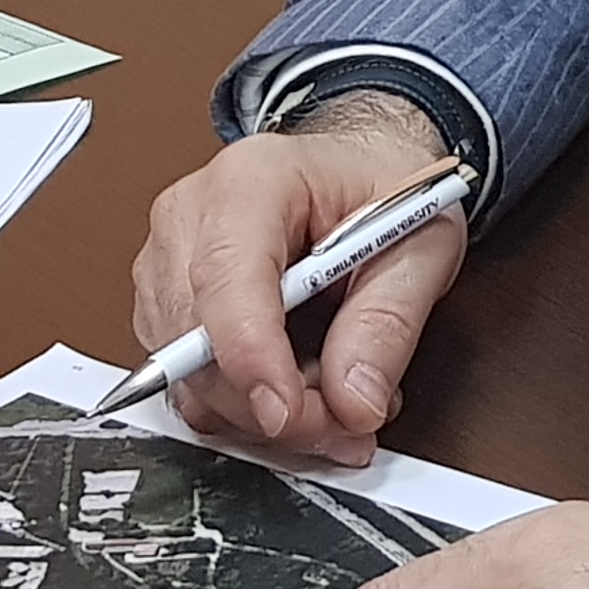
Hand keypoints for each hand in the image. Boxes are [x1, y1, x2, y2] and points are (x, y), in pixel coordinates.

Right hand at [131, 93, 464, 466]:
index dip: (251, 354)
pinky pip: (190, 384)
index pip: (227, 275)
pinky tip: (297, 388)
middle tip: (349, 422)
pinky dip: (244, 406)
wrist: (356, 167)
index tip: (286, 411)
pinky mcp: (166, 306)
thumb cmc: (380, 185)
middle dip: (272, 404)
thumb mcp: (422, 241)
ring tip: (336, 399)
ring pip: (189, 377)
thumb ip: (388, 321)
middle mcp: (191, 215)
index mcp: (252, 179)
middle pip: (198, 340)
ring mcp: (166, 262)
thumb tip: (354, 400)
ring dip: (262, 412)